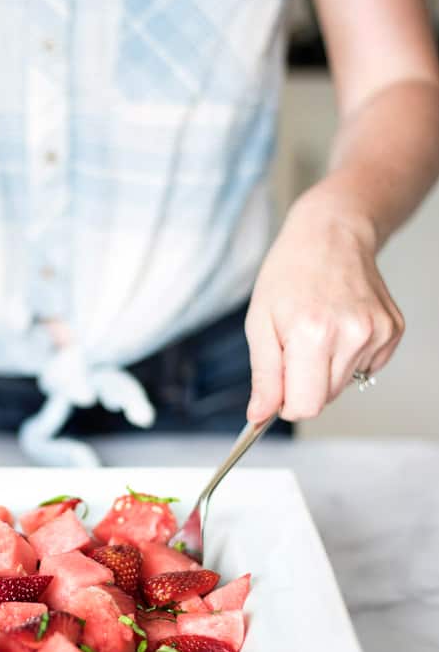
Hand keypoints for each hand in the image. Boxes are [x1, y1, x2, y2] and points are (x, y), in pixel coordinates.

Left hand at [245, 192, 403, 422]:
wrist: (331, 235)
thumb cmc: (290, 273)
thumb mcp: (259, 323)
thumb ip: (263, 376)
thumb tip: (259, 416)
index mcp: (313, 333)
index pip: (305, 407)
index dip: (286, 405)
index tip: (277, 391)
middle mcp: (351, 334)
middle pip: (324, 399)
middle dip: (303, 384)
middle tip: (294, 347)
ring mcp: (377, 332)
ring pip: (343, 385)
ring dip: (325, 369)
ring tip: (316, 330)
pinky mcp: (392, 331)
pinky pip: (365, 368)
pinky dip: (347, 357)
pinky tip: (338, 326)